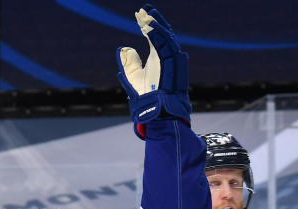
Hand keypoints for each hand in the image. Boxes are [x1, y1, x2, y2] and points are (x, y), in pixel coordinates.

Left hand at [116, 4, 189, 136]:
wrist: (156, 111)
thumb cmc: (146, 97)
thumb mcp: (132, 77)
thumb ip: (129, 63)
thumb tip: (124, 48)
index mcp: (158, 58)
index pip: (154, 36)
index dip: (147, 23)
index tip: (138, 13)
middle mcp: (166, 56)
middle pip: (163, 32)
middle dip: (154, 19)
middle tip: (143, 8)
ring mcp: (171, 59)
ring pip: (166, 36)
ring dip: (155, 25)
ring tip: (144, 15)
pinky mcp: (173, 64)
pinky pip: (167, 45)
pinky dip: (158, 35)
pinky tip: (147, 26)